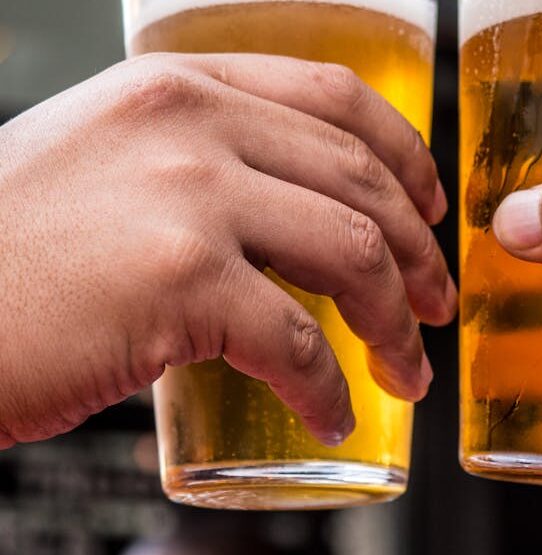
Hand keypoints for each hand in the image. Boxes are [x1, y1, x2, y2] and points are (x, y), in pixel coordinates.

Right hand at [0, 53, 456, 447]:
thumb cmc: (10, 248)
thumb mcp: (111, 162)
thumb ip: (200, 170)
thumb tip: (289, 228)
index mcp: (182, 87)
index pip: (336, 98)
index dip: (406, 156)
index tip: (431, 211)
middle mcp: (191, 124)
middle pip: (361, 183)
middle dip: (419, 256)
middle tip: (436, 306)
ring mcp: (187, 197)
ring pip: (350, 256)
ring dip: (396, 324)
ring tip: (408, 370)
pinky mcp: (178, 280)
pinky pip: (294, 343)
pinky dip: (328, 389)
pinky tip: (332, 416)